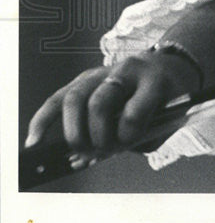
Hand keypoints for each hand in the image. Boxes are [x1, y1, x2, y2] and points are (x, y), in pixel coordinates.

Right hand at [24, 50, 201, 167]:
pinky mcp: (85, 77)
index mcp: (154, 80)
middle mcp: (126, 71)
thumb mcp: (171, 117)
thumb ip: (141, 138)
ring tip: (76, 151)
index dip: (126, 136)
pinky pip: (59, 97)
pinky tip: (35, 141)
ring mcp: (103, 72)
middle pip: (99, 103)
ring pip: (74, 97)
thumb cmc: (170, 97)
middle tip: (100, 152)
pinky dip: (43, 120)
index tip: (127, 144)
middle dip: (96, 135)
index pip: (133, 112)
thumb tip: (98, 156)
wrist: (171, 66)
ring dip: (72, 131)